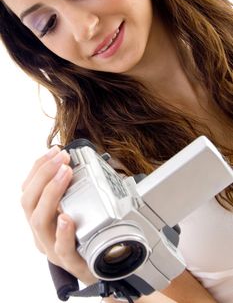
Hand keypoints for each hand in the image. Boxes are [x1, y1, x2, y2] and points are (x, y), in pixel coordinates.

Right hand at [21, 146, 96, 284]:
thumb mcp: (73, 208)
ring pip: (39, 221)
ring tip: (65, 173)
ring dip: (51, 193)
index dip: (39, 167)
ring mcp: (52, 247)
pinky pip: (62, 249)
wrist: (99, 266)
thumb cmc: (84, 234)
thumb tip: (77, 160)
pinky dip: (63, 232)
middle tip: (62, 157)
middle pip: (28, 201)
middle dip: (44, 174)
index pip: (29, 189)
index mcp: (40, 216)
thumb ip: (72, 188)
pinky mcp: (70, 262)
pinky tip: (67, 217)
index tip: (55, 150)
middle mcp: (41, 231)